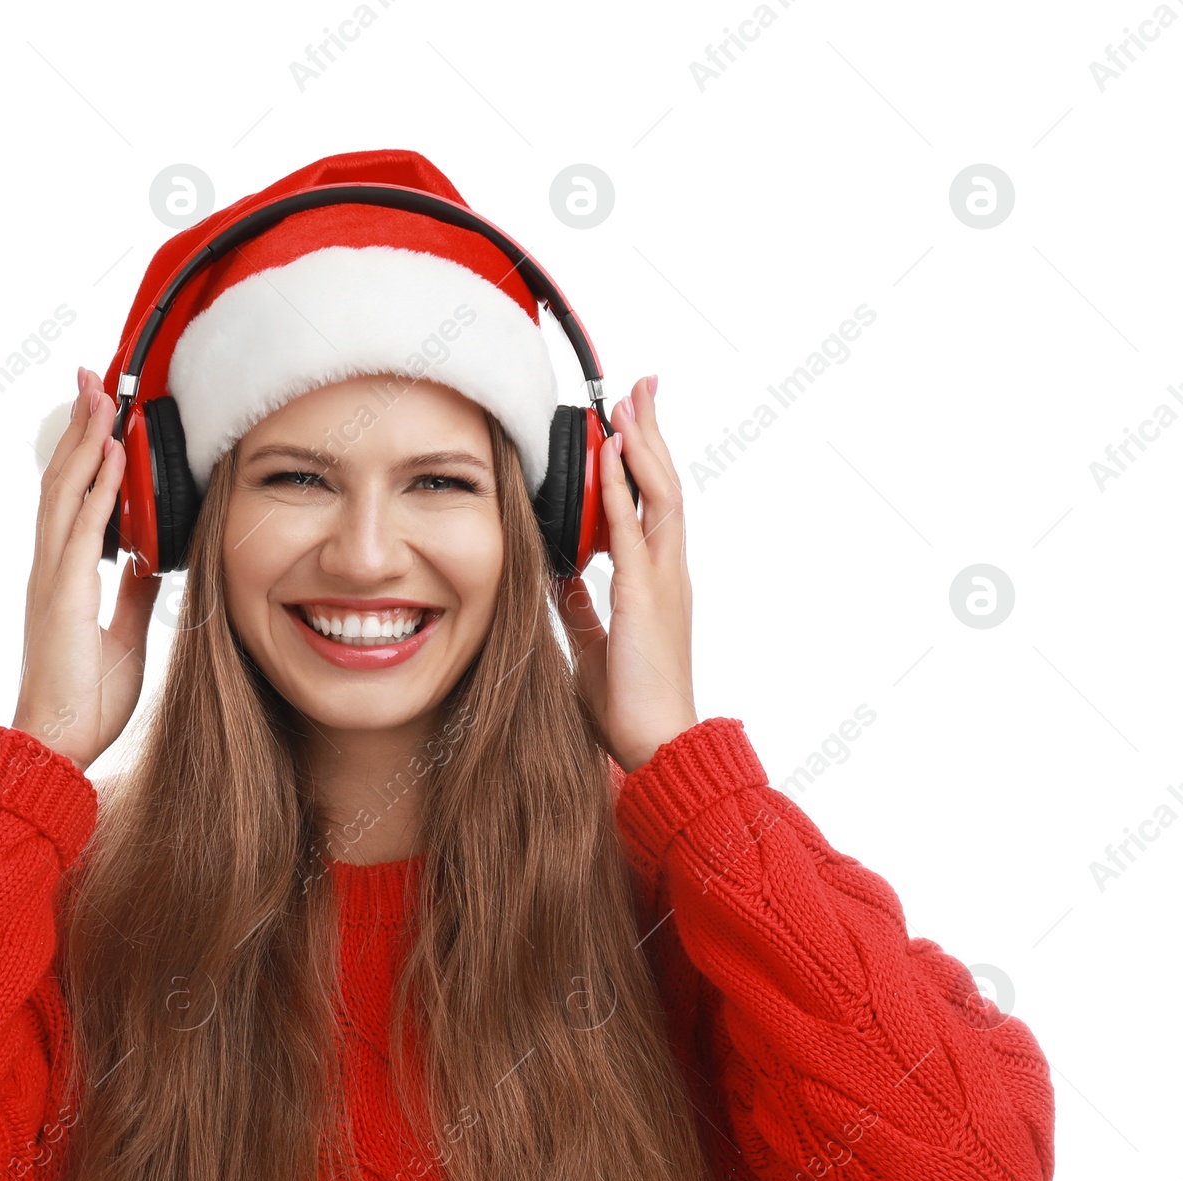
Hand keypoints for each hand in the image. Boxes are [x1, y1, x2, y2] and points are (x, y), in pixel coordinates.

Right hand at [12, 366, 161, 770]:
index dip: (86, 452)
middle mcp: (51, 568)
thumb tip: (151, 561)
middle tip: (93, 377)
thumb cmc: (86, 699)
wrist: (58, 744)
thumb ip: (134, 596)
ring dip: (86, 440)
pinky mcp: (63, 596)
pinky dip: (98, 489)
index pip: (73, 499)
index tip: (100, 413)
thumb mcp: (124, 636)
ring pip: (66, 492)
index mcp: (63, 576)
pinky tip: (114, 456)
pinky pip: (82, 530)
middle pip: (63, 480)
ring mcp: (52, 578)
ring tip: (101, 394)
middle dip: (80, 426)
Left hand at [557, 374, 696, 774]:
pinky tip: (613, 453)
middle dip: (650, 432)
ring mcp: (663, 581)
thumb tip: (560, 577)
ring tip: (629, 400)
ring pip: (659, 495)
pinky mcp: (647, 596)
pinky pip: (632, 530)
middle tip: (640, 387)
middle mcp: (668, 573)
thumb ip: (580, 607)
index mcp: (656, 583)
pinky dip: (623, 488)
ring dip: (642, 444)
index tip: (628, 425)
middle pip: (663, 485)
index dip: (641, 462)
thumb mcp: (592, 645)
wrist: (654, 745)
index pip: (651, 506)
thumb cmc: (628, 706)